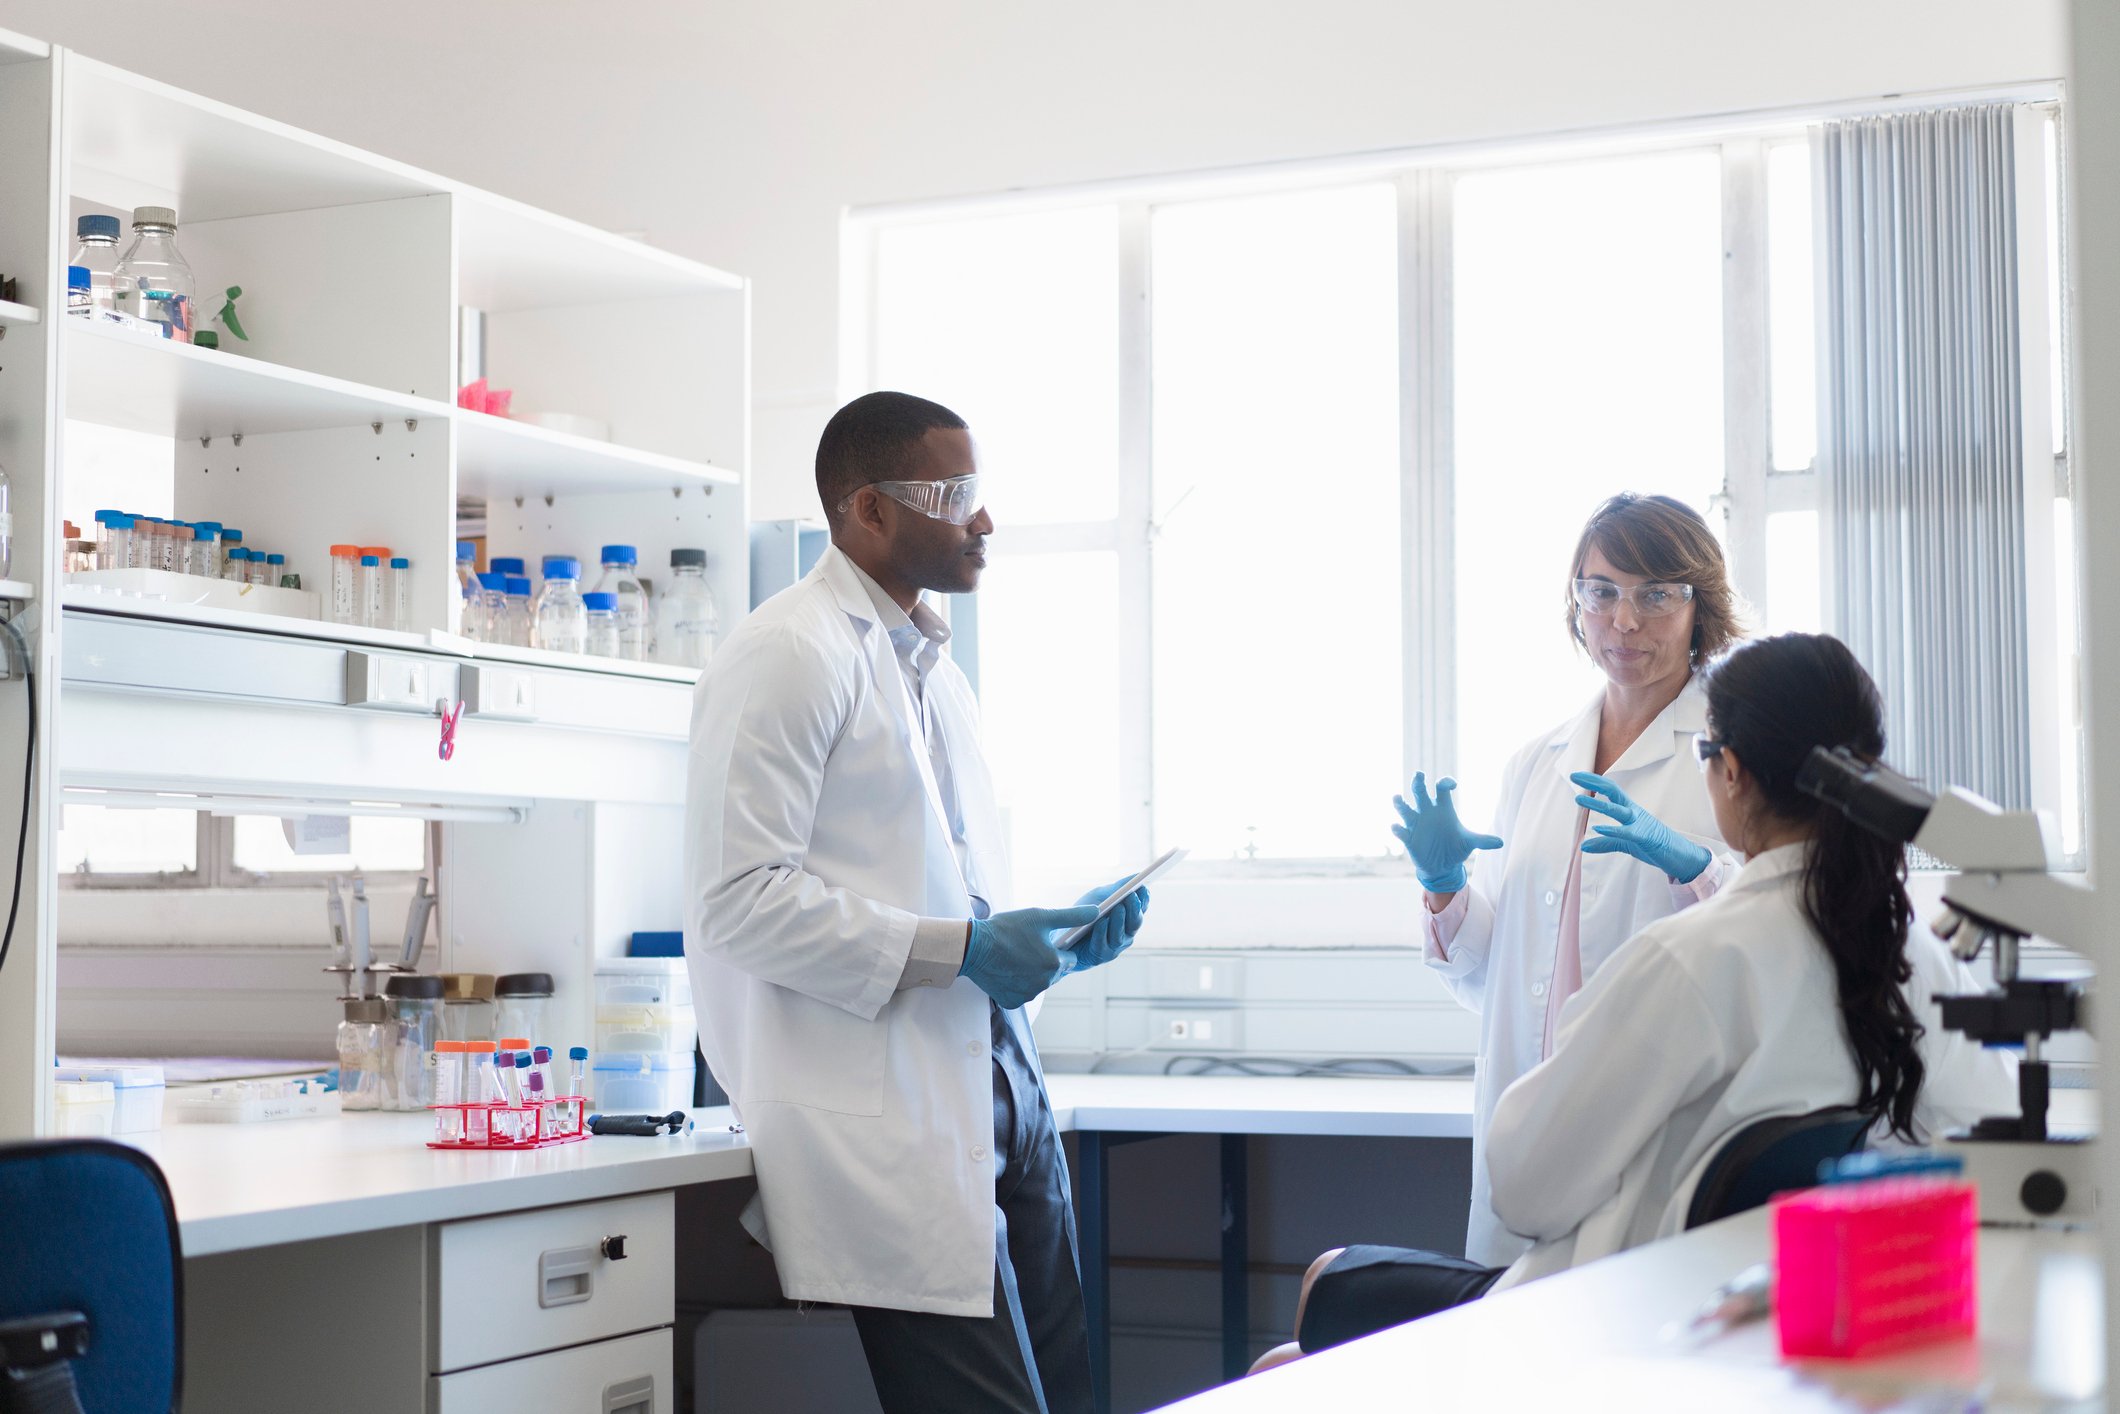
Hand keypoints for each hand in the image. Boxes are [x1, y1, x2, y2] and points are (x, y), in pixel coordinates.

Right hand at [959, 904, 1100, 1008]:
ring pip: (1039, 983)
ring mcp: (1027, 995)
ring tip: (1016, 956)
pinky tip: (1007, 969)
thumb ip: (1071, 916)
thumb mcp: (1040, 916)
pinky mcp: (1012, 1002)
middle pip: (1055, 972)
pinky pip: (1022, 993)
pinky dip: (1017, 984)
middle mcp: (1044, 983)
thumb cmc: (1006, 929)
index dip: (1060, 949)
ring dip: (1033, 973)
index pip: (1070, 959)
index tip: (1045, 941)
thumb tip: (1096, 912)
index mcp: (1054, 963)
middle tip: (1027, 946)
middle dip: (1046, 961)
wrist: (973, 948)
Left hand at [1071, 877, 1150, 967]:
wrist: (1059, 935)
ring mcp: (1114, 947)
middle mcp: (1125, 934)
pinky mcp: (1099, 957)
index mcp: (1127, 918)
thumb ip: (1117, 889)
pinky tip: (1101, 922)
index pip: (1141, 909)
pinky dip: (1102, 933)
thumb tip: (1136, 876)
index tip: (1143, 888)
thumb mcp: (1099, 897)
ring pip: (1121, 935)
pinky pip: (1103, 945)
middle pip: (1135, 923)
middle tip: (1132, 895)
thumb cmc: (1081, 914)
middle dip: (1134, 909)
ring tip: (1118, 907)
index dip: (1143, 900)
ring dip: (1119, 921)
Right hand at [1392, 772, 1503, 893]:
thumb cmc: (1455, 848)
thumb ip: (1482, 840)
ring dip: (1400, 803)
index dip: (1445, 783)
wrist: (1443, 866)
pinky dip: (1398, 829)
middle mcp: (1427, 812)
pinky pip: (1401, 831)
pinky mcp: (1409, 838)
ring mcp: (1416, 824)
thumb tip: (1500, 842)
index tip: (1451, 784)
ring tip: (1397, 797)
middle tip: (1419, 774)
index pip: (1441, 788)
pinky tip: (1396, 826)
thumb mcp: (1469, 843)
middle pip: (1420, 792)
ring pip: (1405, 809)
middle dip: (1418, 783)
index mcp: (1443, 808)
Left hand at [1571, 772, 1712, 882]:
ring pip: (1616, 810)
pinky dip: (1611, 830)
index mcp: (1630, 810)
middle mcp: (1633, 812)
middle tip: (1573, 776)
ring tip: (1578, 799)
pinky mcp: (1644, 838)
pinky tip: (1596, 827)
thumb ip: (1605, 842)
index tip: (1577, 775)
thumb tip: (1583, 847)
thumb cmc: (1652, 844)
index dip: (1594, 782)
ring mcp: (1639, 823)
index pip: (1610, 790)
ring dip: (1596, 804)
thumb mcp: (1625, 843)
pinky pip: (1626, 832)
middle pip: (1613, 792)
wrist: (1678, 855)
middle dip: (1593, 783)